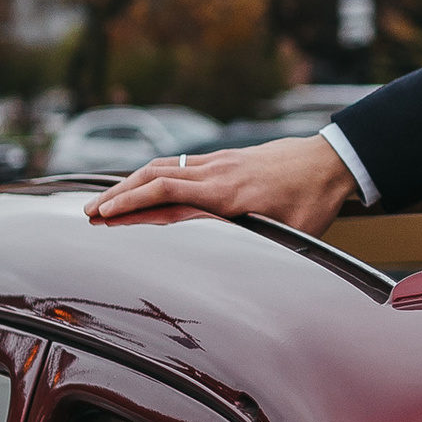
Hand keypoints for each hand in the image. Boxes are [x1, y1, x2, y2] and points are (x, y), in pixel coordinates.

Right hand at [87, 135, 356, 233]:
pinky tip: (145, 184)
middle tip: (89, 212)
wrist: (332, 161)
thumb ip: (250, 241)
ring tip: (107, 199)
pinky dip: (154, 172)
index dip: (131, 203)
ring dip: (132, 182)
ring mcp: (219, 161)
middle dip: (118, 194)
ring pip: (164, 166)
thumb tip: (222, 264)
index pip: (166, 192)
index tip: (102, 215)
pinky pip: (180, 163)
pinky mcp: (225, 158)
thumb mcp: (286, 232)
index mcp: (227, 192)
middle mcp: (217, 172)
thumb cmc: (312, 202)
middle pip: (154, 176)